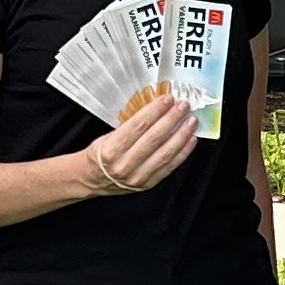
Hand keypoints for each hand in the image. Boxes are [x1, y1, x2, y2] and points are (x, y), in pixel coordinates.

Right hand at [76, 89, 201, 198]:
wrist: (92, 179)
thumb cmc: (99, 155)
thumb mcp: (107, 136)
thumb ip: (130, 126)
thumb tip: (155, 110)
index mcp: (111, 149)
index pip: (138, 126)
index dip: (155, 111)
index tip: (167, 99)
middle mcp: (124, 165)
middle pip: (154, 138)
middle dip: (172, 119)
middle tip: (183, 106)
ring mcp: (138, 177)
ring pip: (165, 153)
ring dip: (181, 135)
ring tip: (191, 121)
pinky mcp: (148, 184)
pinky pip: (169, 167)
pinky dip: (183, 152)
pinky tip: (190, 140)